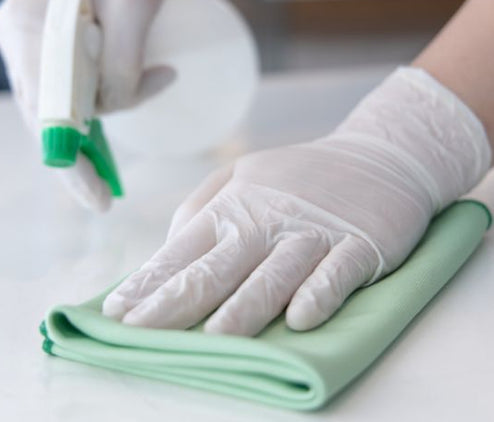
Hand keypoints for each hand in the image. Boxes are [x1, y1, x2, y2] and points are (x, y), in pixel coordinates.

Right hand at [0, 0, 183, 210]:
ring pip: (63, 111)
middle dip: (78, 157)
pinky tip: (121, 125)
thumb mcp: (136, 5)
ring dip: (101, 127)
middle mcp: (22, 44)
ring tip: (137, 119)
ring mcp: (37, 55)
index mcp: (25, 25)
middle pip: (45, 114)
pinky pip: (75, 99)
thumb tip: (113, 107)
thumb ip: (122, 61)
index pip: (42, 101)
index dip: (65, 152)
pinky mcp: (59, 61)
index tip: (93, 194)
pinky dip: (102, 114)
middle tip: (104, 199)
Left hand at [102, 68, 489, 334]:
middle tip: (138, 333)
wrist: (377, 155)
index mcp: (234, 206)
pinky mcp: (360, 243)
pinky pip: (336, 273)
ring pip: (273, 275)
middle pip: (216, 268)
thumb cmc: (299, 176)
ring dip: (243, 308)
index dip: (148, 282)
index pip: (182, 250)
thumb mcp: (242, 174)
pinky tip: (301, 319)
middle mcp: (266, 220)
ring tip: (213, 338)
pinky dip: (319, 294)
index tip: (116, 312)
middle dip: (174, 304)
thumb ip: (201, 206)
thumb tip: (166, 248)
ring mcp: (313, 232)